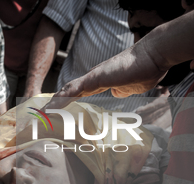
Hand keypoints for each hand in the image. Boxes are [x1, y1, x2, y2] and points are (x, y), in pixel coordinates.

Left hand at [45, 43, 168, 109]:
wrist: (152, 56)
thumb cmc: (145, 69)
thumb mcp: (131, 87)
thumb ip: (122, 90)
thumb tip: (117, 93)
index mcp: (99, 81)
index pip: (77, 94)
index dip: (65, 103)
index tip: (55, 114)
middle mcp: (92, 78)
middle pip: (67, 93)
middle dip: (54, 106)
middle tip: (41, 117)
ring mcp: (92, 77)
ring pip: (67, 92)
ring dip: (53, 105)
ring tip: (40, 116)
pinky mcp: (95, 78)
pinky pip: (74, 90)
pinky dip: (61, 100)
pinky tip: (52, 108)